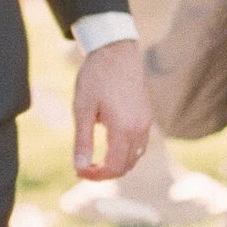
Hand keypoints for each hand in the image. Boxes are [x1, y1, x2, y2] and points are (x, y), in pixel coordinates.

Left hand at [71, 36, 151, 180]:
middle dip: (105, 172)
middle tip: (83, 167)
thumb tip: (79, 168)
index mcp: (124, 129)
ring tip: (93, 158)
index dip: (96, 176)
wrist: (116, 51)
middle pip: (126, 166)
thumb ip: (82, 141)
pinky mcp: (147, 116)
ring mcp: (146, 122)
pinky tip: (107, 143)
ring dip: (116, 163)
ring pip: (135, 156)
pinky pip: (139, 144)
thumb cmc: (96, 77)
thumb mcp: (82, 109)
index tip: (78, 172)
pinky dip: (125, 151)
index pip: (114, 167)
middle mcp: (140, 129)